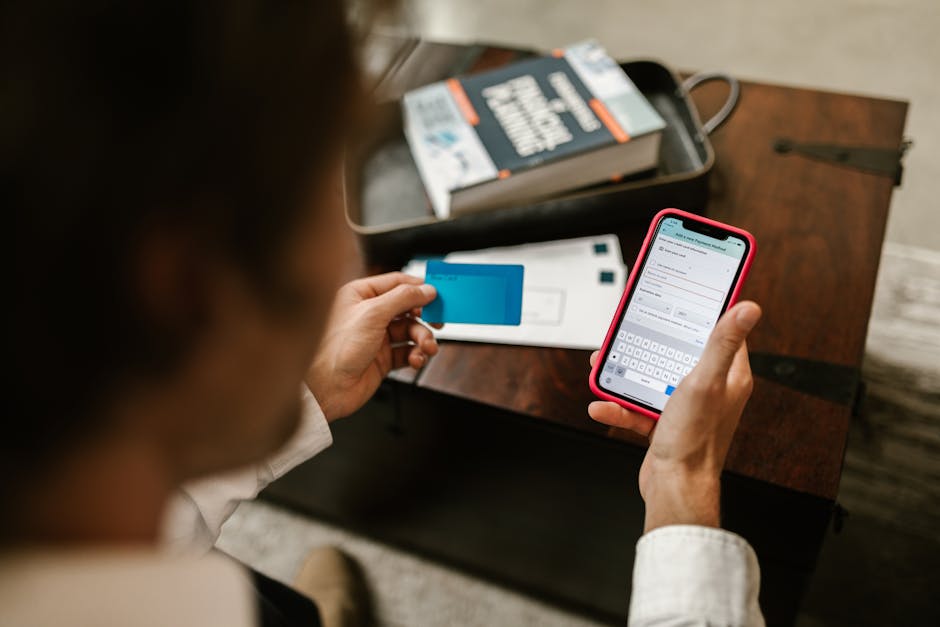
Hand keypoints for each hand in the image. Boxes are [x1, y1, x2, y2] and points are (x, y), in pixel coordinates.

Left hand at [307, 272, 438, 421]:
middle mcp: (369, 314)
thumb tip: (426, 289)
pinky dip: (417, 355)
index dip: (419, 288)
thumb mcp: (372, 314)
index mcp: (361, 295)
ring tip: (427, 347)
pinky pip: (408, 352)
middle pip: (408, 308)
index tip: (439, 294)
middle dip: (425, 317)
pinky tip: (417, 359)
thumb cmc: (335, 348)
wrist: (325, 388)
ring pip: (411, 331)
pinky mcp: (382, 359)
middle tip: (439, 322)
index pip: (397, 283)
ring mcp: (376, 338)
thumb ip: (402, 298)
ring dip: (423, 338)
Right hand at [588, 301, 761, 531]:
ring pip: (652, 377)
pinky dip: (619, 405)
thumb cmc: (695, 440)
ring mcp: (684, 406)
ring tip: (605, 365)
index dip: (701, 313)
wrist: (675, 489)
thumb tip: (748, 308)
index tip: (682, 296)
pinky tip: (603, 404)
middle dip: (649, 341)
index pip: (719, 333)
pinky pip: (637, 406)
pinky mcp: (663, 423)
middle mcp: (709, 389)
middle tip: (629, 330)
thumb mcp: (706, 381)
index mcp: (728, 376)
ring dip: (626, 372)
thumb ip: (722, 343)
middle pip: (676, 352)